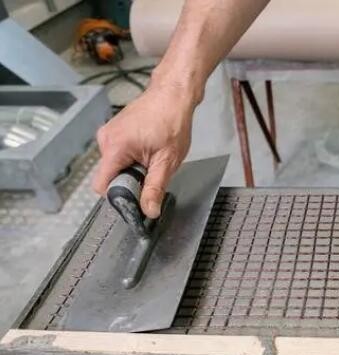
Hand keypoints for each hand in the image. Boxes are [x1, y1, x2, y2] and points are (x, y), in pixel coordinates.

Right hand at [92, 84, 196, 217]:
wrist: (173, 94)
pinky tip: (148, 148)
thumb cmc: (172, 122)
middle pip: (110, 176)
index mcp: (114, 148)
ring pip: (115, 166)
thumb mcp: (167, 161)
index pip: (101, 186)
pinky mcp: (113, 130)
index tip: (136, 198)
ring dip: (133, 168)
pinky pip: (118, 154)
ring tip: (152, 155)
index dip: (119, 196)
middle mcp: (105, 140)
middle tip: (152, 170)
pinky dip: (132, 158)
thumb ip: (155, 187)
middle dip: (130, 180)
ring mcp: (108, 133)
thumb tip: (148, 211)